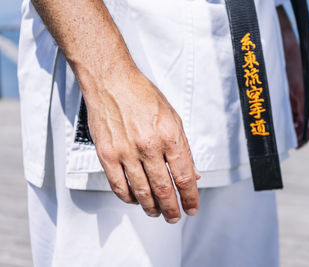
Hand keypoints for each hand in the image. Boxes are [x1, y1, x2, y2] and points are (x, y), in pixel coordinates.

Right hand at [85, 70, 199, 223]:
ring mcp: (125, 152)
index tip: (192, 207)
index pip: (183, 177)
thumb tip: (192, 174)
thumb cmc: (142, 96)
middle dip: (172, 208)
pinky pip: (118, 186)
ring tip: (157, 212)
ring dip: (151, 208)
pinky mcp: (107, 154)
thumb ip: (183, 149)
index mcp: (169, 136)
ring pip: (141, 192)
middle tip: (175, 216)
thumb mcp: (173, 118)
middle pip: (163, 189)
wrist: (111, 82)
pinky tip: (135, 200)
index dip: (190, 197)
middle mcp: (148, 146)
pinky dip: (129, 198)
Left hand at [288, 72, 308, 148]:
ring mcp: (302, 103)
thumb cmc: (295, 71)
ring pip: (302, 123)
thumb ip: (304, 109)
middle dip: (306, 137)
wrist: (283, 58)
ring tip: (290, 142)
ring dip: (297, 133)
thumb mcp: (300, 91)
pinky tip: (284, 132)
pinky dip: (290, 125)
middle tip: (297, 147)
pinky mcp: (291, 103)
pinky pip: (292, 117)